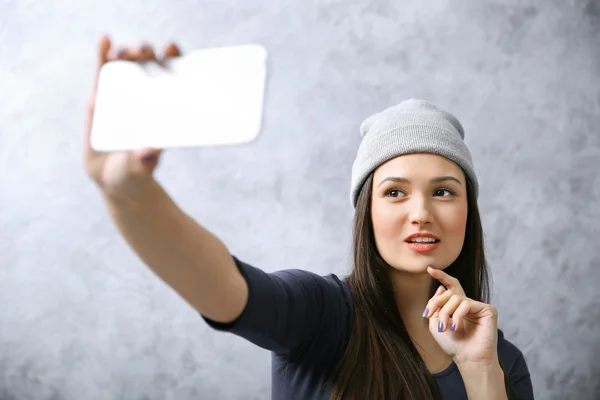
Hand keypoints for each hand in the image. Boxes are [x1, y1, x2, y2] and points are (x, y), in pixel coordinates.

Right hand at [83, 35, 180, 196]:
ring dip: (123, 53)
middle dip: (146, 53)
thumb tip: (150, 150)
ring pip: (124, 65)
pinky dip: (102, 55)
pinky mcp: (100, 98)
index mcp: (162, 107)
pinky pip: (102, 73)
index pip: (172, 76)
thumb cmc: (136, 171)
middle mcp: (144, 96)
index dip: (173, 59)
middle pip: (148, 66)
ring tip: (121, 51)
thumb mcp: (141, 166)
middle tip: (144, 51)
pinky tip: (104, 40)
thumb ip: (145, 159)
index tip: (172, 50)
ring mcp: (121, 94)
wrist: (116, 179)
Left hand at [422, 266, 498, 365]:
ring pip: (456, 298)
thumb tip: (441, 288)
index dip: (441, 276)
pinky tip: (456, 327)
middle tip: (429, 315)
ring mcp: (478, 306)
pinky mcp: (488, 309)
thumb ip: (435, 306)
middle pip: (449, 292)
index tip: (429, 268)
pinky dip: (457, 315)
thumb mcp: (435, 324)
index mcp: (457, 307)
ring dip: (446, 313)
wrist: (468, 359)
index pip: (450, 286)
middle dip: (437, 303)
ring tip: (444, 328)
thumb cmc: (453, 345)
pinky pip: (466, 304)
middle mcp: (468, 304)